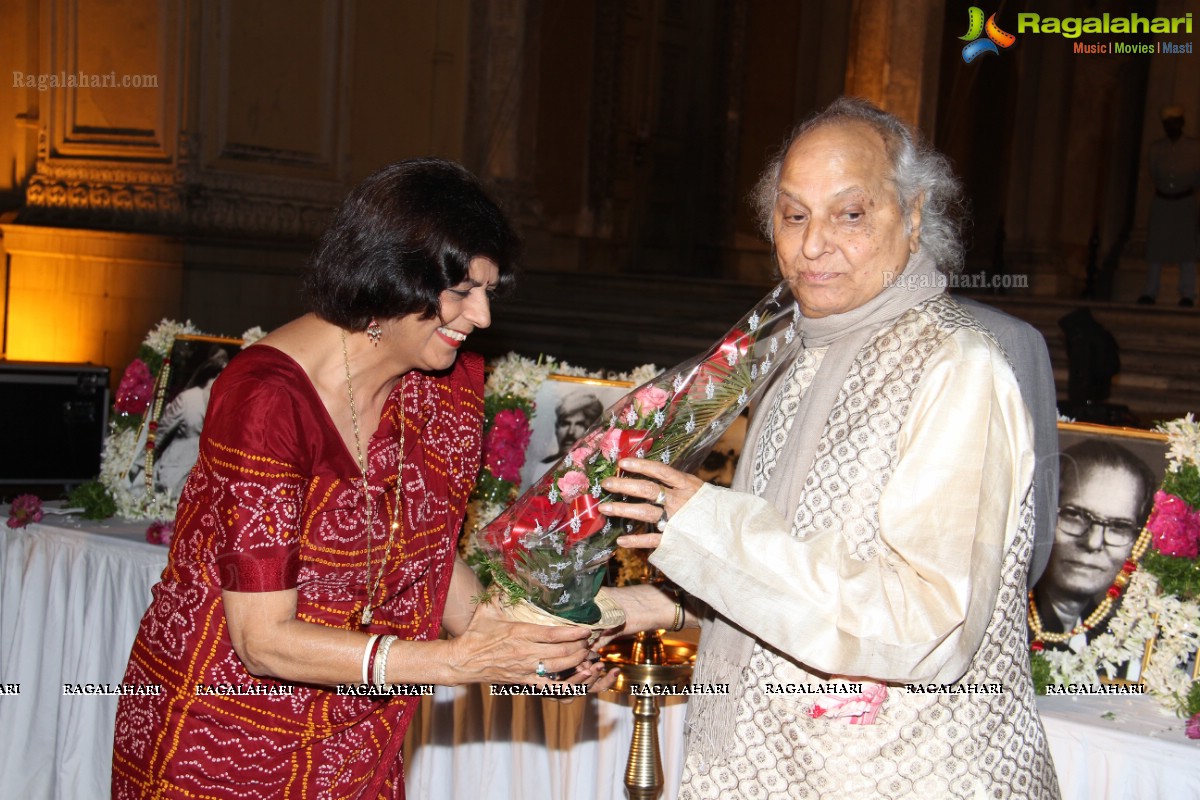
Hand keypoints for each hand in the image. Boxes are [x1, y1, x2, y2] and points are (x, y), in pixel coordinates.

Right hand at [445, 600, 591, 685]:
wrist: (462, 661)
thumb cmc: (476, 633)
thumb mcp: (488, 609)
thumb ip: (499, 591)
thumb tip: (507, 571)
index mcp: (518, 633)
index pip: (552, 634)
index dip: (573, 632)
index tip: (587, 629)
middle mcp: (524, 652)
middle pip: (562, 651)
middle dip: (580, 646)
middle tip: (589, 641)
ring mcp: (525, 669)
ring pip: (559, 668)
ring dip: (577, 662)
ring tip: (587, 655)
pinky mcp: (523, 682)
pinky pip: (550, 687)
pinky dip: (566, 684)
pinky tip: (577, 678)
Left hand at [599, 457, 703, 547]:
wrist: (732, 534)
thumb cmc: (712, 509)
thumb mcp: (699, 490)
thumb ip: (678, 485)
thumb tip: (653, 475)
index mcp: (687, 485)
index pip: (661, 471)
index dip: (641, 465)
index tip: (622, 462)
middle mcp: (680, 501)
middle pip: (648, 490)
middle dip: (624, 485)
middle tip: (605, 483)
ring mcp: (677, 521)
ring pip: (645, 513)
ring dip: (623, 510)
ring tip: (605, 508)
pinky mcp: (676, 540)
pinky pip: (652, 539)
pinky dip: (635, 540)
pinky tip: (620, 541)